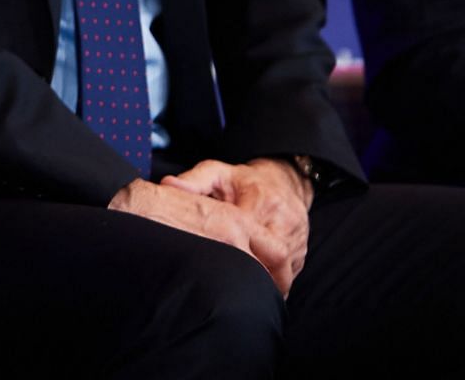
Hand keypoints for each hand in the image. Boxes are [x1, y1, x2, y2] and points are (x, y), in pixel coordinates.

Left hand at [161, 158, 311, 289]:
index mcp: (262, 200)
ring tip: (243, 296)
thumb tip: (168, 184)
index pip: (249, 232)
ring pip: (284, 269)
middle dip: (254, 276)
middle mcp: (285, 220)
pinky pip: (290, 273)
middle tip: (230, 292)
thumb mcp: (217, 172)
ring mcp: (297, 238)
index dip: (233, 251)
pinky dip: (274, 282)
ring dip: (265, 283)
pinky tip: (258, 290)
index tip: (213, 264)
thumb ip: (194, 180)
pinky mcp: (302, 251)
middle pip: (273, 257)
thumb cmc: (242, 180)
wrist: (281, 180)